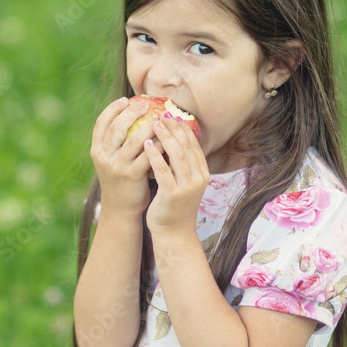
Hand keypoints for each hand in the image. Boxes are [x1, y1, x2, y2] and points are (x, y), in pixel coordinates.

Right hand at [90, 97, 161, 216]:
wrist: (120, 208)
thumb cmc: (120, 179)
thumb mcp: (110, 160)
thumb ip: (116, 143)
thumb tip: (132, 115)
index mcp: (96, 150)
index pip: (101, 122)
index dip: (112, 109)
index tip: (126, 100)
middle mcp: (103, 156)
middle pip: (116, 127)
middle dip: (131, 113)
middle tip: (146, 105)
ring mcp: (116, 166)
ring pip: (133, 140)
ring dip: (148, 127)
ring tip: (160, 119)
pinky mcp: (131, 176)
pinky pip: (147, 156)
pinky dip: (158, 145)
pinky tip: (167, 139)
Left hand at [143, 116, 209, 236]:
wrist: (174, 233)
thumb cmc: (174, 205)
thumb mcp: (183, 183)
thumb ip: (181, 164)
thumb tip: (172, 141)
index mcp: (202, 173)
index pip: (194, 145)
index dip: (183, 128)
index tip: (172, 115)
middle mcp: (198, 178)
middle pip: (187, 146)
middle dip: (174, 128)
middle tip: (161, 113)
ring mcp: (187, 187)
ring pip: (177, 155)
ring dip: (165, 137)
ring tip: (153, 124)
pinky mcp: (173, 194)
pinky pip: (163, 171)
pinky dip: (155, 155)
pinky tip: (145, 145)